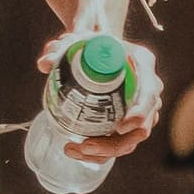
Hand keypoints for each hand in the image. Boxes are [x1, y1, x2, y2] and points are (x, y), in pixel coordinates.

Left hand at [37, 34, 161, 169]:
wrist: (100, 51)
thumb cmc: (94, 43)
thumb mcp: (80, 40)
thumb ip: (62, 48)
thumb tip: (44, 64)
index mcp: (143, 64)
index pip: (149, 92)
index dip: (140, 112)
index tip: (121, 127)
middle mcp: (147, 90)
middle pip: (143, 126)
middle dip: (115, 143)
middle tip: (86, 145)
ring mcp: (140, 110)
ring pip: (130, 141)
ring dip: (104, 152)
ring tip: (73, 150)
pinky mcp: (129, 124)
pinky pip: (120, 144)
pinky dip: (100, 153)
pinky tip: (77, 151)